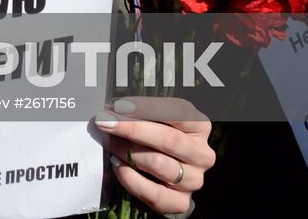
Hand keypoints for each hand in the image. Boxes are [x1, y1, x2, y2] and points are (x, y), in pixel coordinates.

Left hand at [96, 97, 214, 214]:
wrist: (159, 177)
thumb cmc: (153, 139)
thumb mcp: (152, 120)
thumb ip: (140, 113)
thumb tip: (113, 109)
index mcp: (199, 127)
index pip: (178, 112)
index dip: (148, 107)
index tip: (119, 105)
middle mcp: (201, 154)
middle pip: (169, 139)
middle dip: (132, 129)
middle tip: (105, 122)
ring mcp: (193, 179)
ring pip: (159, 164)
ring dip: (128, 152)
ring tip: (110, 144)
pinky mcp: (181, 202)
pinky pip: (153, 193)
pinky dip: (131, 179)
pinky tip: (117, 165)